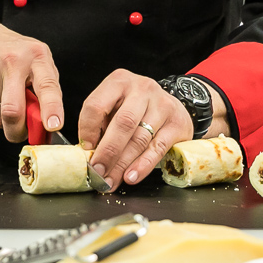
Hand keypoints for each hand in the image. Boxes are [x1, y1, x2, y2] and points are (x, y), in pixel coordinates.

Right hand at [0, 3, 64, 141]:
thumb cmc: (15, 54)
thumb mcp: (37, 62)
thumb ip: (45, 89)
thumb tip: (46, 126)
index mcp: (36, 57)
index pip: (47, 86)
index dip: (51, 108)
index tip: (53, 125)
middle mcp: (12, 61)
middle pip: (13, 110)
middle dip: (16, 131)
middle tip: (19, 134)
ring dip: (1, 119)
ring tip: (3, 101)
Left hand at [80, 69, 192, 186]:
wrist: (172, 103)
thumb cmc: (136, 108)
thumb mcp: (115, 106)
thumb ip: (102, 124)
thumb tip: (89, 154)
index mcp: (119, 81)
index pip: (96, 105)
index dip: (88, 129)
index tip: (85, 149)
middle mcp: (142, 88)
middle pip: (122, 123)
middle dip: (107, 152)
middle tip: (97, 172)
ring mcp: (162, 104)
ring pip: (139, 138)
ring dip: (123, 164)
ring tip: (111, 180)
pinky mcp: (177, 122)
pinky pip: (157, 148)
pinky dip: (142, 165)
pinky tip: (131, 176)